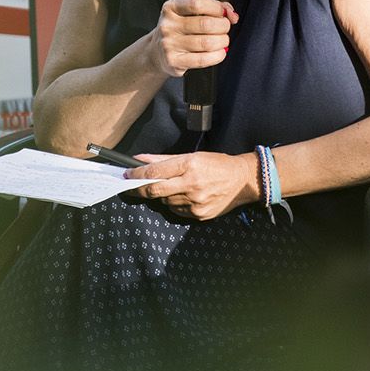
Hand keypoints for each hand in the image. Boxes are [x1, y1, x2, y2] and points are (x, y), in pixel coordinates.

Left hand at [127, 151, 258, 219]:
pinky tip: (185, 196)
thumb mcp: (192, 156)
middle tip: (132, 186)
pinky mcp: (199, 214)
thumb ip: (163, 160)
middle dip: (140, 189)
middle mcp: (192, 184)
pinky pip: (177, 210)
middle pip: (155, 190)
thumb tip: (140, 159)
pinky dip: (175, 203)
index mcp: (190, 165)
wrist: (242, 181)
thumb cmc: (217, 164)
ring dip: (162, 195)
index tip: (127, 174)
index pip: (155, 172)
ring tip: (173, 187)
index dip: (137, 174)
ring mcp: (196, 202)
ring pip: (165, 201)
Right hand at [153, 0, 238, 77]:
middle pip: (205, 24)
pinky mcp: (174, 61)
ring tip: (222, 41)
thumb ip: (214, 7)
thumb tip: (232, 15)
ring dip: (222, 41)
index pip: (197, 4)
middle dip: (223, 26)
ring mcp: (169, 44)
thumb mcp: (191, 13)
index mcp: (171, 8)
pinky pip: (203, 60)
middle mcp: (168, 25)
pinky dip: (218, 56)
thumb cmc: (181, 29)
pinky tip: (219, 52)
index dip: (216, 8)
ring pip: (207, 43)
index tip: (223, 13)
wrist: (158, 52)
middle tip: (224, 29)